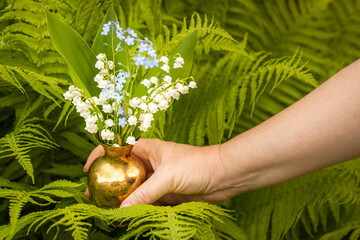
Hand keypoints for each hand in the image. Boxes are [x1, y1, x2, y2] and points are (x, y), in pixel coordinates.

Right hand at [84, 139, 237, 206]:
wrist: (224, 176)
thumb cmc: (197, 165)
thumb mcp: (167, 177)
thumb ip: (144, 193)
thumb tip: (121, 210)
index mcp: (147, 148)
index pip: (117, 148)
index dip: (99, 155)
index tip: (87, 170)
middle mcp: (149, 162)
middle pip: (122, 171)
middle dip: (106, 181)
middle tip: (91, 196)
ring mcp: (157, 178)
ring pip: (133, 187)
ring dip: (120, 197)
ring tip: (104, 209)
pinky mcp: (166, 193)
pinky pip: (146, 201)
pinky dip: (136, 208)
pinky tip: (126, 216)